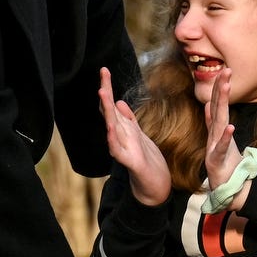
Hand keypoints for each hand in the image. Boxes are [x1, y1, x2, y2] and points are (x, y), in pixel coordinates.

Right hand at [97, 67, 170, 206]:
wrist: (153, 186)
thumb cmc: (147, 161)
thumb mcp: (140, 135)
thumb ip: (129, 119)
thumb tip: (119, 102)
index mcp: (124, 129)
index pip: (112, 105)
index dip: (107, 88)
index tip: (104, 70)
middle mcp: (119, 137)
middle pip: (109, 111)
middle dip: (105, 93)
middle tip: (102, 75)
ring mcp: (122, 149)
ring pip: (111, 127)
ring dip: (107, 111)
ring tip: (102, 93)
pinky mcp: (129, 162)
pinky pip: (117, 149)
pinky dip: (113, 138)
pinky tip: (109, 128)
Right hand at [203, 66, 245, 206]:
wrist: (227, 189)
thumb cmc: (226, 164)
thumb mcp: (221, 140)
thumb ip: (213, 124)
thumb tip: (209, 106)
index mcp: (216, 130)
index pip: (217, 106)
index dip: (220, 88)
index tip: (226, 71)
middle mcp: (213, 136)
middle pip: (217, 108)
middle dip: (221, 89)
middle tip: (226, 71)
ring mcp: (214, 147)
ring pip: (218, 122)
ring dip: (221, 104)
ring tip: (225, 88)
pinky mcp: (216, 161)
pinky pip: (221, 147)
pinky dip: (225, 137)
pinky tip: (230, 126)